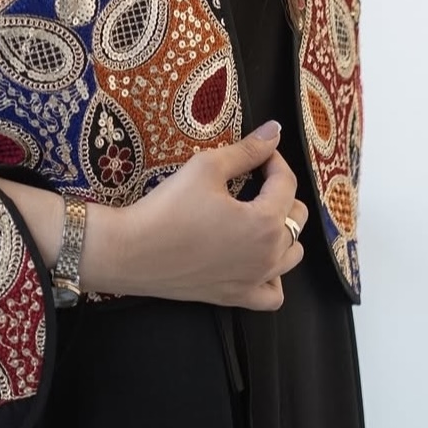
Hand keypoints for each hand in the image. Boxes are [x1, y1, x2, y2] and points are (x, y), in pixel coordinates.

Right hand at [106, 120, 308, 310]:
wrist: (132, 251)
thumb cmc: (169, 207)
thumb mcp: (207, 168)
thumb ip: (247, 150)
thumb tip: (275, 130)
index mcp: (266, 222)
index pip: (286, 182)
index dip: (272, 160)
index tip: (256, 151)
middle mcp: (269, 256)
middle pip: (296, 218)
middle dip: (281, 192)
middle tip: (253, 179)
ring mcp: (254, 281)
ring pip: (291, 255)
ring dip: (283, 231)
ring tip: (258, 215)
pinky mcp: (236, 297)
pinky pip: (273, 294)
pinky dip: (274, 276)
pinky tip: (256, 259)